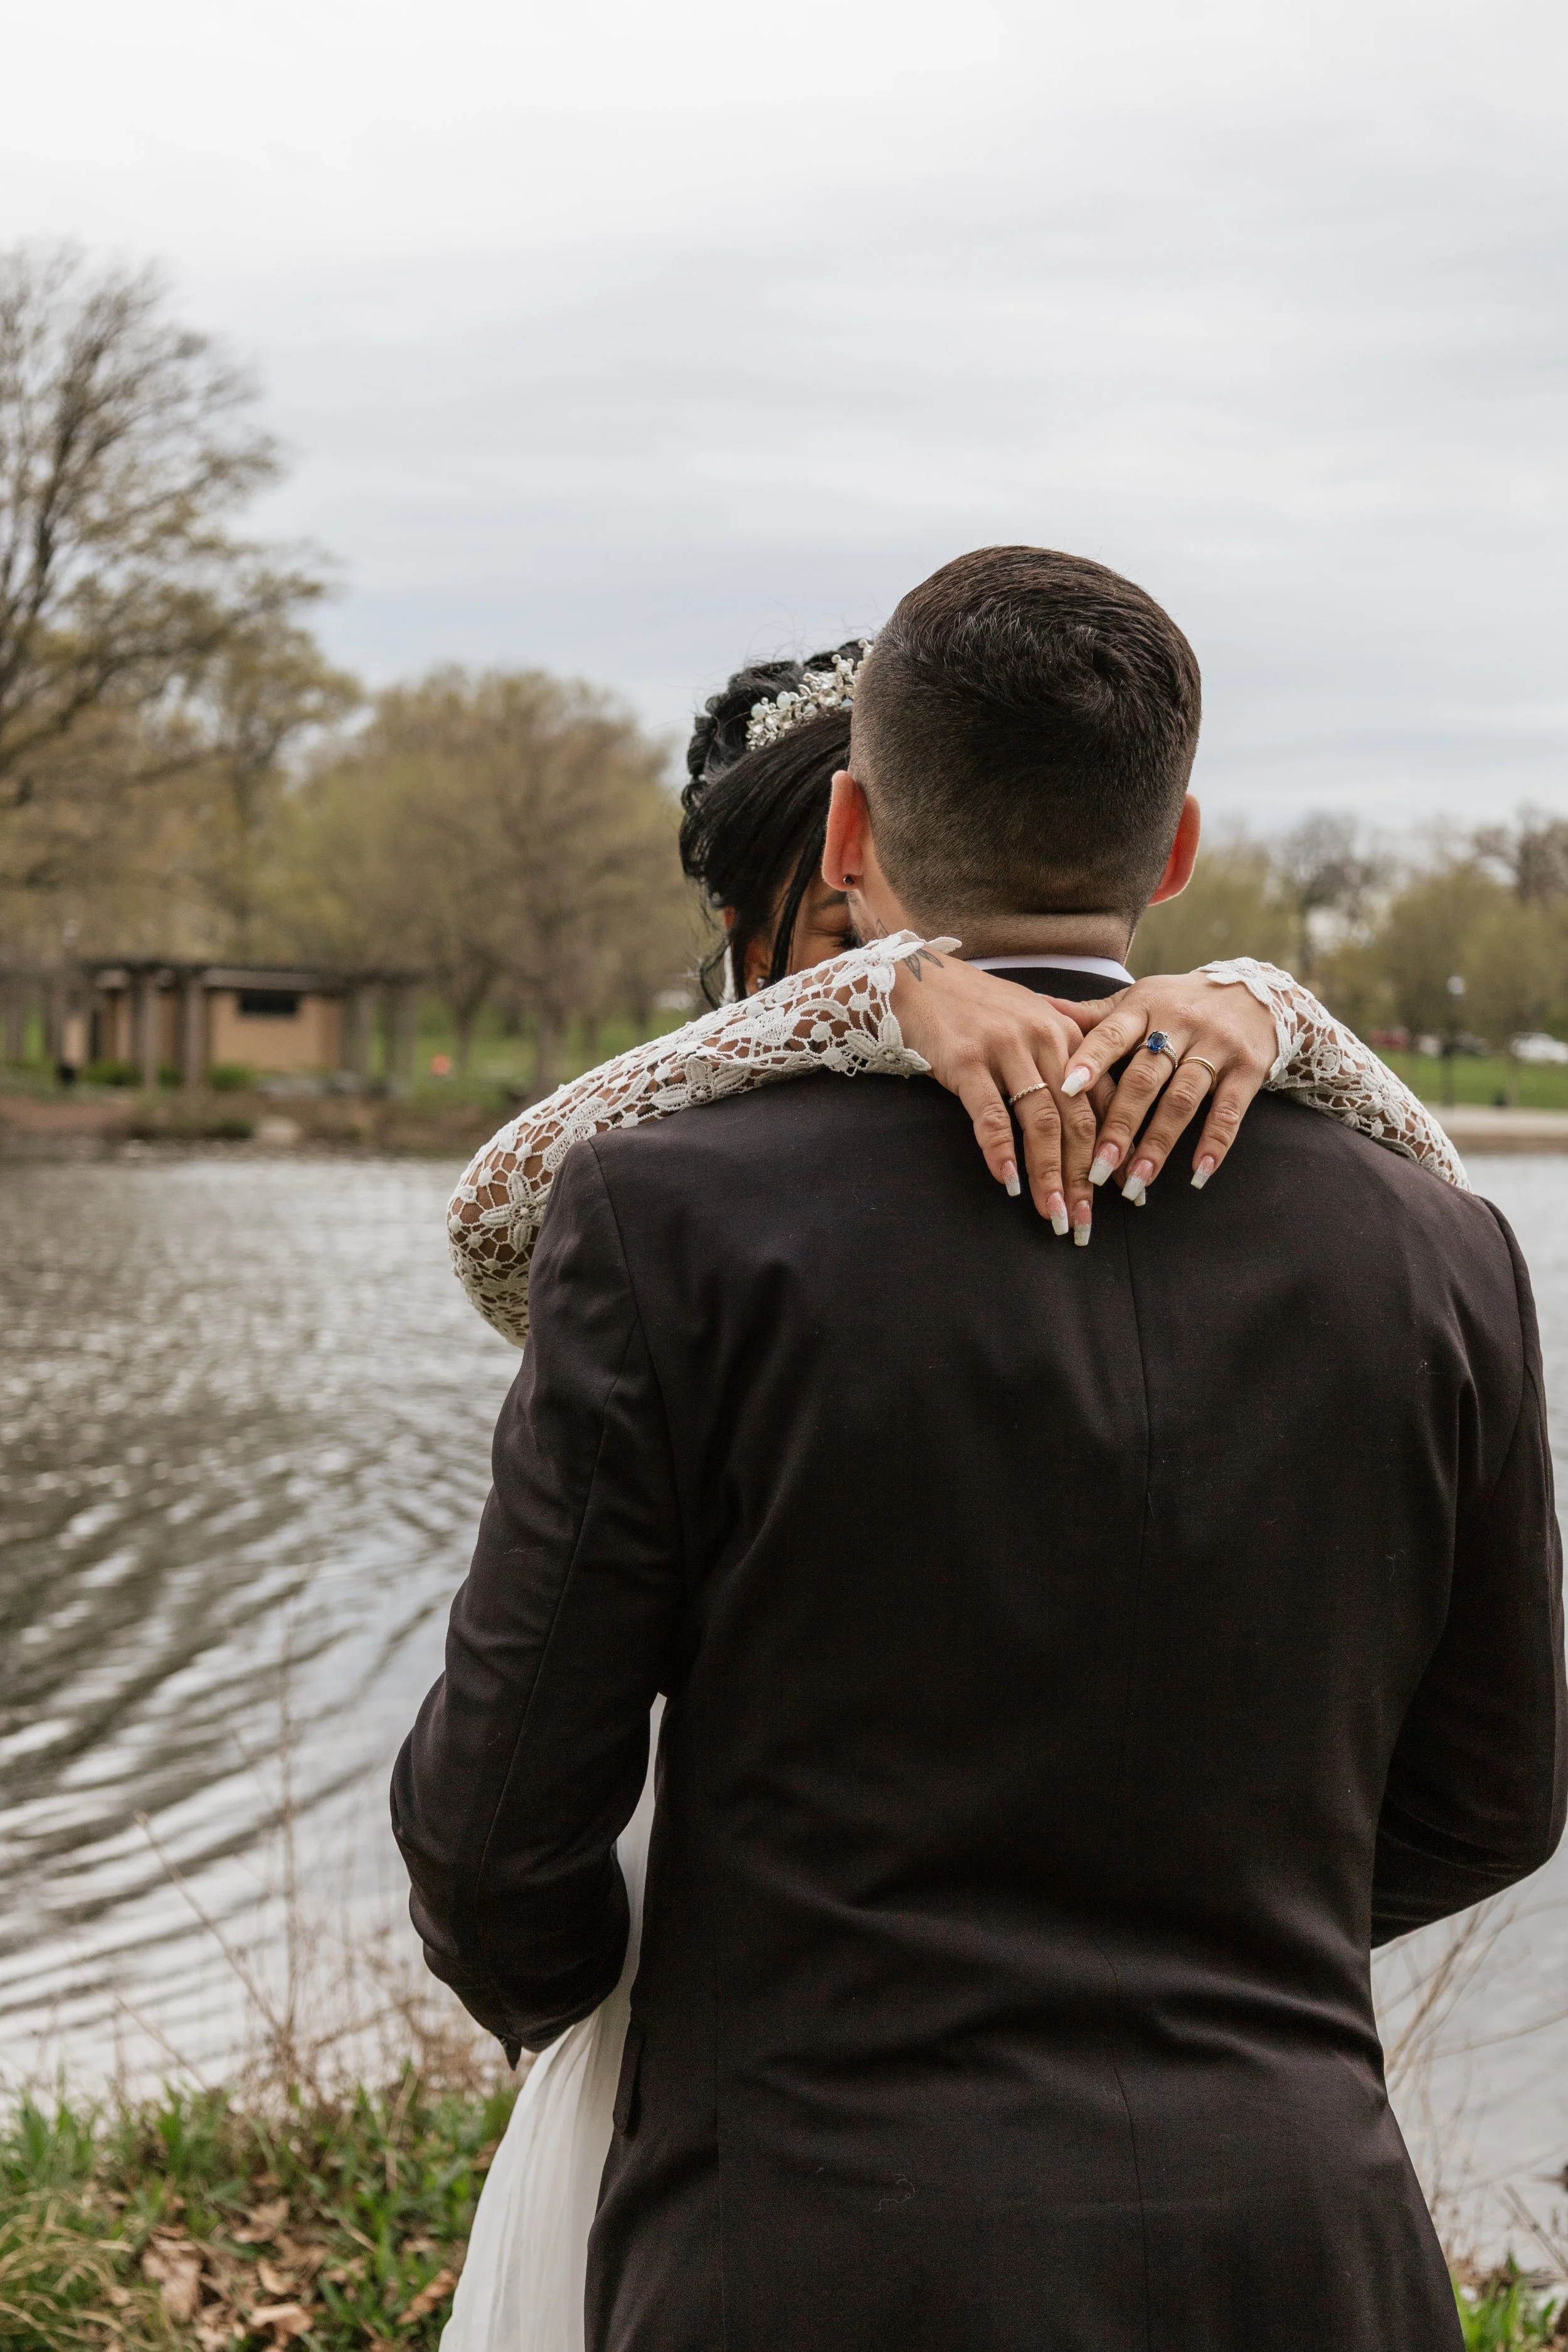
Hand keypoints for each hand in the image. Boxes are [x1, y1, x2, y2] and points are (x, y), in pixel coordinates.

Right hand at [889, 948, 1098, 1238]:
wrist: (920, 980)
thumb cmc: (979, 1010)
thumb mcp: (1034, 1026)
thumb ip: (1065, 1063)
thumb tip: (1094, 1120)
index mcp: (1070, 1035)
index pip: (1104, 1102)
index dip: (1113, 1151)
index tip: (1121, 1193)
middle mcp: (1046, 1039)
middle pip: (1078, 1120)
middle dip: (1084, 1177)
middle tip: (1084, 1221)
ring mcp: (1006, 1049)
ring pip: (1041, 1122)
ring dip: (1049, 1174)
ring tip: (1052, 1212)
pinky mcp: (967, 1060)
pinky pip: (991, 1114)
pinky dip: (1001, 1151)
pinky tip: (1007, 1181)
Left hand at [1046, 974, 1277, 1200]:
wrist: (1257, 993)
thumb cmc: (1180, 1003)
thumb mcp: (1138, 1001)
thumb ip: (1094, 1017)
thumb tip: (1039, 1008)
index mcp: (1144, 1007)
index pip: (1112, 1034)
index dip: (1090, 1060)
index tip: (1066, 1089)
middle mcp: (1180, 1024)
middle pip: (1144, 1078)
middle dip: (1119, 1125)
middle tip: (1096, 1167)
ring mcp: (1216, 1047)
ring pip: (1182, 1099)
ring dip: (1158, 1144)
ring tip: (1136, 1182)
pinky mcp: (1247, 1069)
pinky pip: (1230, 1110)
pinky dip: (1214, 1143)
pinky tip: (1197, 1173)